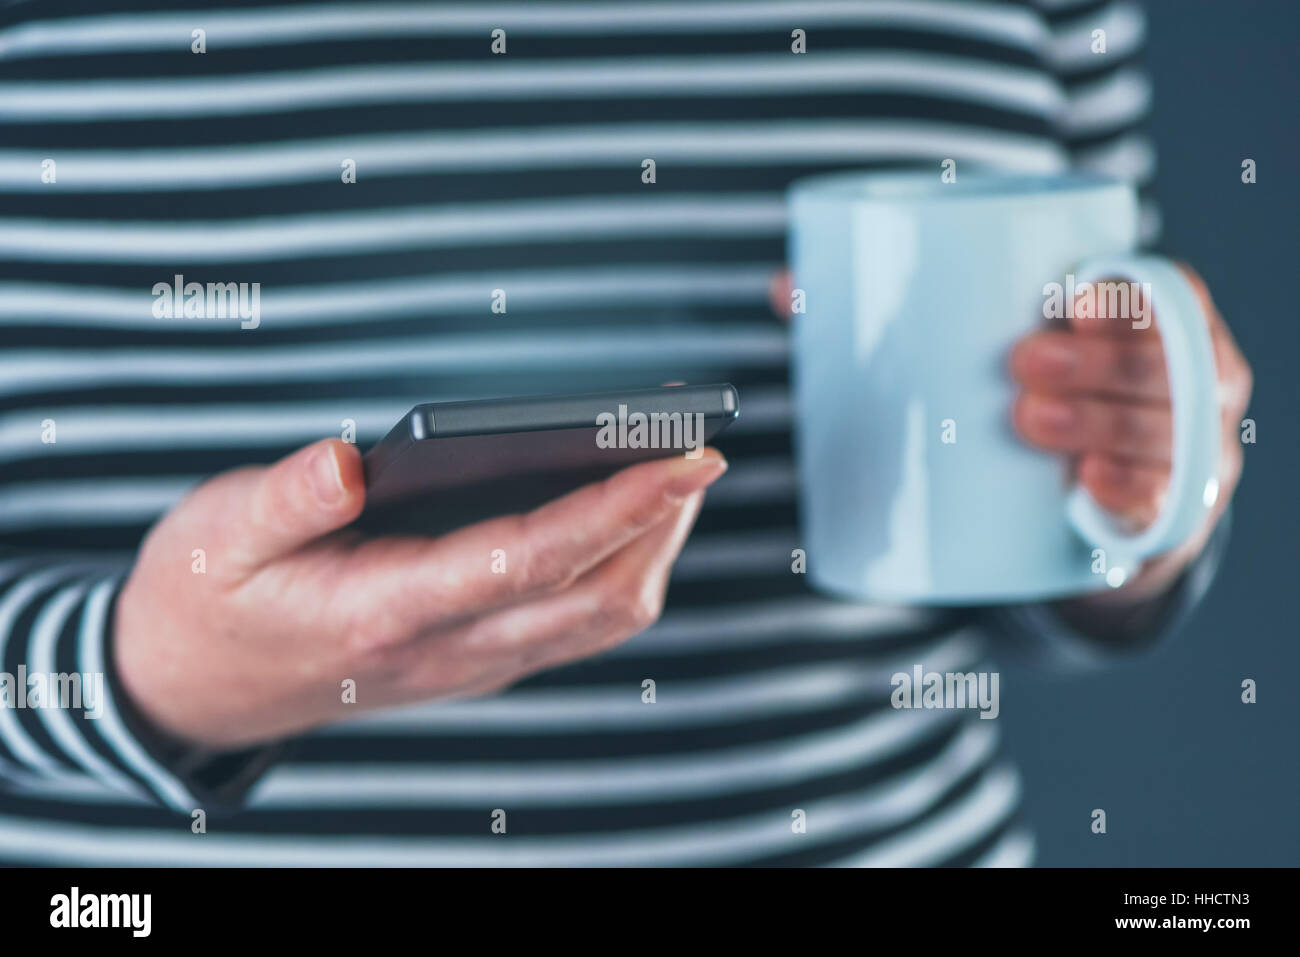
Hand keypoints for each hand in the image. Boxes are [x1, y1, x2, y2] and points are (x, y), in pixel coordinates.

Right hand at [114, 439, 725, 748]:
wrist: (193, 688)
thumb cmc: (206, 600)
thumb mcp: (217, 536)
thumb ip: (286, 497)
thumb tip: (350, 459)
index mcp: (387, 608)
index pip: (533, 558)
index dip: (619, 506)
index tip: (683, 459)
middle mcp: (447, 647)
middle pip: (596, 598)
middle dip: (663, 526)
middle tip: (697, 452)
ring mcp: (469, 662)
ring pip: (597, 621)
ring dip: (652, 552)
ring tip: (676, 480)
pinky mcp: (475, 660)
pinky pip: (574, 627)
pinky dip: (621, 573)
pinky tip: (625, 524)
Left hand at [1009, 264, 1251, 607]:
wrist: (1104, 507)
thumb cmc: (1070, 400)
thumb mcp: (1056, 353)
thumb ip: (1020, 324)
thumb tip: (912, 311)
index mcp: (1180, 327)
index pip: (1174, 297)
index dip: (1128, 301)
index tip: (1075, 305)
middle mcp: (1203, 385)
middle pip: (1163, 367)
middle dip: (1095, 363)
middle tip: (1025, 362)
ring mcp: (1196, 452)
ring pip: (1163, 433)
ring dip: (1099, 422)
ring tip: (1035, 418)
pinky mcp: (1176, 513)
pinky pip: (1160, 500)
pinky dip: (1126, 488)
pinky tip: (1090, 480)